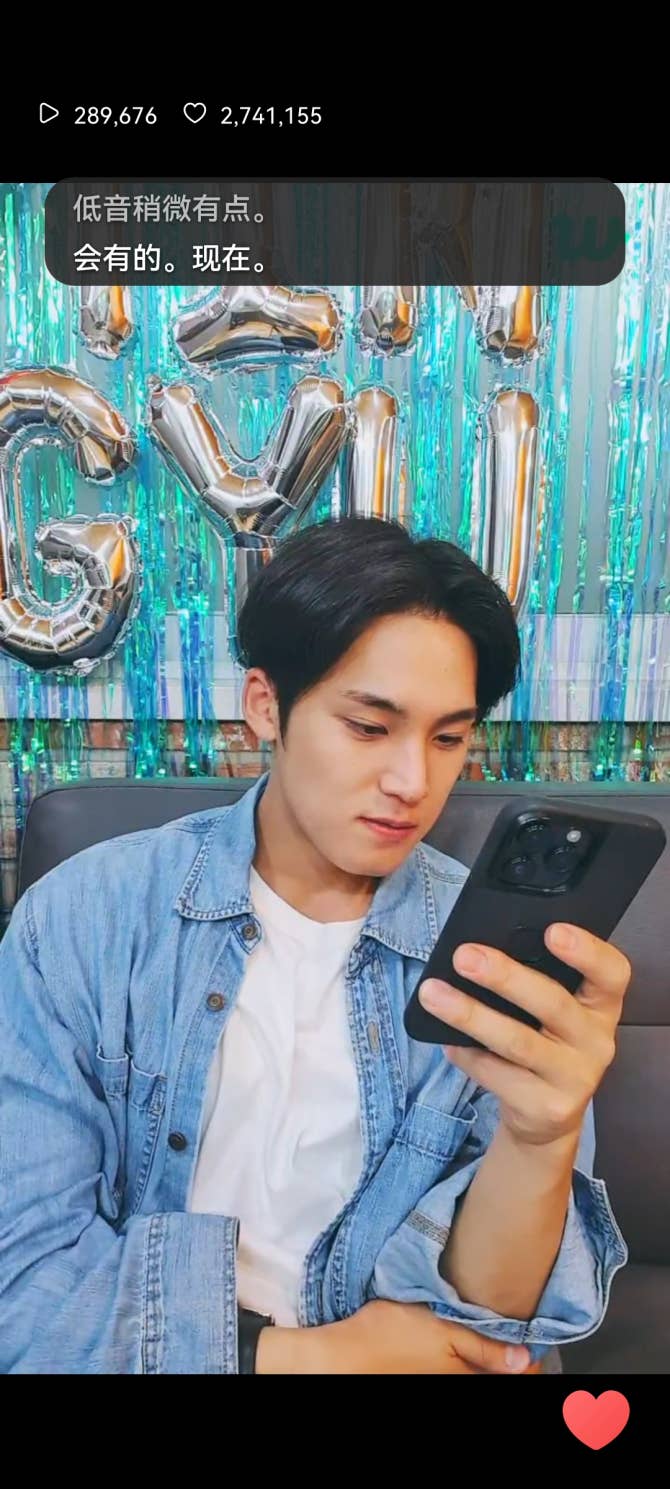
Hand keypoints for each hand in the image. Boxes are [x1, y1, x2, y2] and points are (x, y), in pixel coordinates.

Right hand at [257, 1299, 532, 1374]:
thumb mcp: (443, 1331)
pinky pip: (464, 1370)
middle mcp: (460, 1384)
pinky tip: (469, 1343)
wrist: (344, 1354)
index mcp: (469, 1378)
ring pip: (481, 1371)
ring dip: (493, 1360)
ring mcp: (444, 1381)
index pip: (517, 1373)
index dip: (529, 1358)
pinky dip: (474, 1360)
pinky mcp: (431, 1376)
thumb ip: (485, 1347)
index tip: (532, 1338)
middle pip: (499, 1375)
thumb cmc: (391, 1336)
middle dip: (513, 1360)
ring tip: (497, 1336)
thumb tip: (527, 1358)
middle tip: (519, 1336)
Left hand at [419, 923, 630, 1147]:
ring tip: (433, 993)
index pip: (612, 974)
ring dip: (471, 1015)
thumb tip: (478, 951)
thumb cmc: (545, 1042)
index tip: (553, 930)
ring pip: (518, 1042)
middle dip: (506, 977)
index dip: (587, 951)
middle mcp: (597, 1042)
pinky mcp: (547, 1108)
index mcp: (601, 1006)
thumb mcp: (556, 1013)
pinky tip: (445, 1038)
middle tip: (465, 956)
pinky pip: (497, 1074)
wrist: (547, 1116)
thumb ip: (537, 981)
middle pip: (554, 1004)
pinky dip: (466, 1053)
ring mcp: (575, 1078)